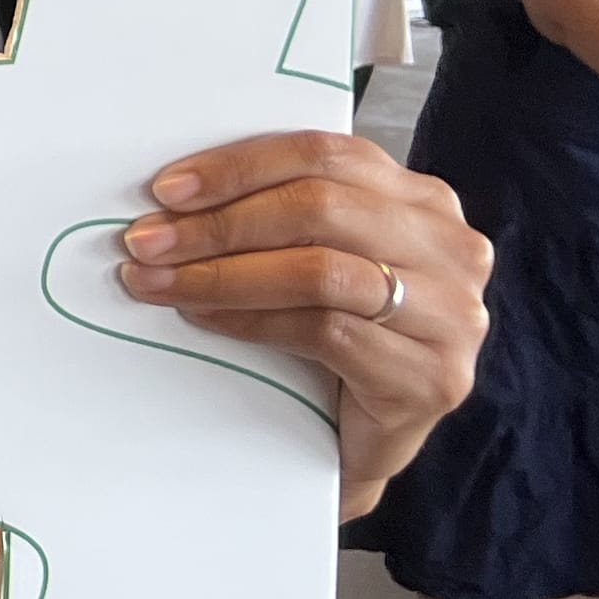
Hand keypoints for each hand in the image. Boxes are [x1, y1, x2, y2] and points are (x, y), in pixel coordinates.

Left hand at [114, 130, 489, 517]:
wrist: (361, 444)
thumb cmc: (330, 339)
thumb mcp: (312, 256)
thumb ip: (277, 214)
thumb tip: (172, 194)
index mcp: (422, 202)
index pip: (324, 154)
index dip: (238, 167)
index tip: (165, 190)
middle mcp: (452, 249)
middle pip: (320, 207)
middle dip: (218, 223)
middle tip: (145, 242)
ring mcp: (454, 315)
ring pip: (319, 271)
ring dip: (222, 274)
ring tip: (157, 282)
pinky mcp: (434, 377)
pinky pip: (325, 332)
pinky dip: (251, 321)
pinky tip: (204, 320)